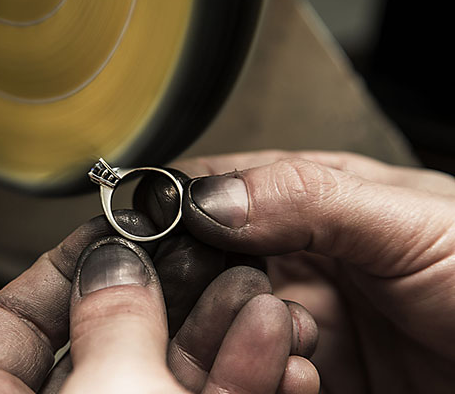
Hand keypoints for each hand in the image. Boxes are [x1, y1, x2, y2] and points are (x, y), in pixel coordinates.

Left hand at [0, 212, 319, 392]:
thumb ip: (109, 323)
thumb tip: (110, 263)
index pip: (4, 328)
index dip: (53, 270)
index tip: (104, 233)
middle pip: (103, 342)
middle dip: (164, 293)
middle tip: (198, 252)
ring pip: (170, 376)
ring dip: (221, 331)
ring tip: (256, 291)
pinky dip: (247, 378)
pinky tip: (277, 349)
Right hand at [169, 150, 454, 392]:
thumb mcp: (412, 220)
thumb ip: (310, 198)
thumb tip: (212, 197)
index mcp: (316, 199)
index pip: (220, 190)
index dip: (180, 205)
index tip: (152, 225)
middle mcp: (301, 258)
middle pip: (209, 264)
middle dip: (202, 283)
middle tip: (225, 295)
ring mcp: (306, 320)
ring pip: (226, 324)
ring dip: (237, 335)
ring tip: (287, 337)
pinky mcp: (314, 375)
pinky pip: (259, 375)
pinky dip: (264, 377)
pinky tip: (304, 373)